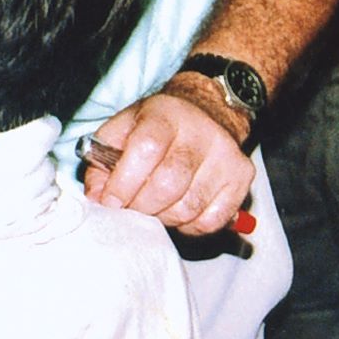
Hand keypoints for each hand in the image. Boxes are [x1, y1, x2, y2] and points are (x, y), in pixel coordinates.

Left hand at [82, 91, 254, 235]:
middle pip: (168, 184)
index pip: (146, 150)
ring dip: (163, 217)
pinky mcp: (242, 178)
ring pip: (189, 207)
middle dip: (141, 206)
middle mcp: (200, 133)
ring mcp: (225, 156)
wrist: (206, 113)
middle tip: (130, 208)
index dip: (124, 182)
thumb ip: (102, 160)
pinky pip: (211, 220)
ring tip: (153, 208)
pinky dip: (189, 226)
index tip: (111, 202)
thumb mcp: (122, 129)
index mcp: (165, 114)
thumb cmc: (157, 126)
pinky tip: (178, 211)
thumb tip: (97, 198)